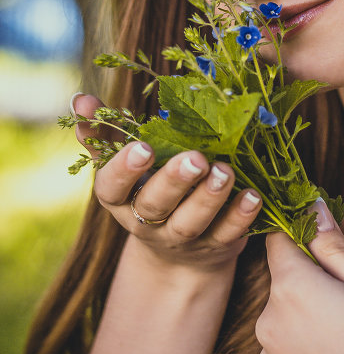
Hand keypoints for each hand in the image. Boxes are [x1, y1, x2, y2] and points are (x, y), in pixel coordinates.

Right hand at [72, 93, 262, 272]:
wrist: (178, 253)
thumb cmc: (148, 189)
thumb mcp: (125, 166)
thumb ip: (104, 134)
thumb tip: (80, 100)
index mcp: (121, 199)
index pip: (112, 188)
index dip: (124, 170)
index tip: (143, 147)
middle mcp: (147, 223)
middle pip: (155, 206)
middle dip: (174, 181)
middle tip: (196, 158)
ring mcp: (182, 239)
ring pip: (191, 222)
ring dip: (210, 198)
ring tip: (225, 171)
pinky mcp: (215, 247)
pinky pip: (227, 234)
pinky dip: (241, 217)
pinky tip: (253, 196)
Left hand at [255, 200, 343, 353]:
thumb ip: (335, 246)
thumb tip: (312, 207)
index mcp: (291, 290)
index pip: (278, 238)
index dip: (303, 230)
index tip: (330, 237)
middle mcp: (269, 323)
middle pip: (283, 278)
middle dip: (313, 275)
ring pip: (286, 314)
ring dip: (310, 312)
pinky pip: (286, 348)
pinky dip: (307, 345)